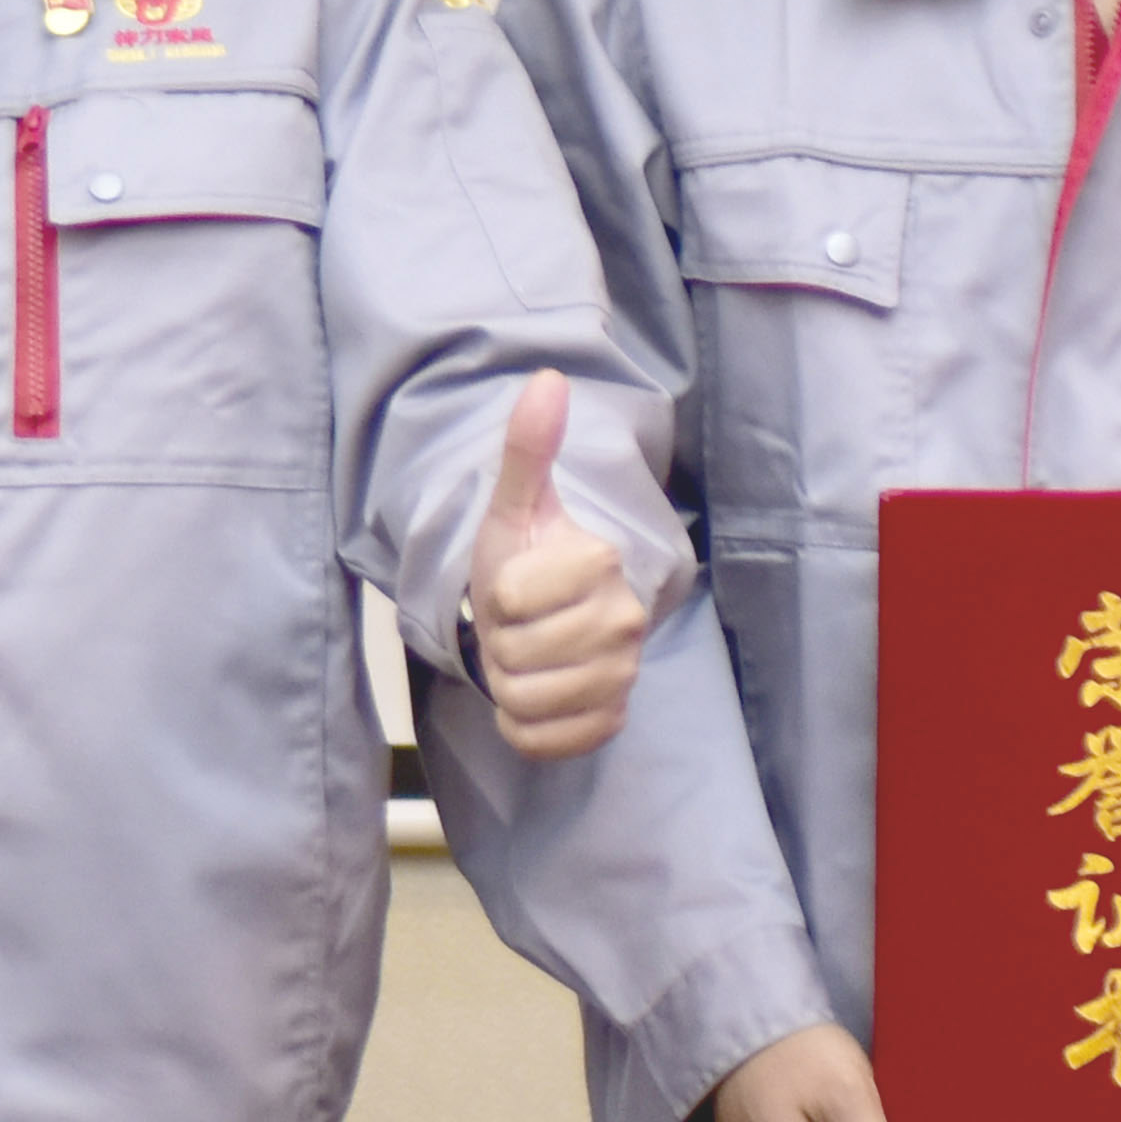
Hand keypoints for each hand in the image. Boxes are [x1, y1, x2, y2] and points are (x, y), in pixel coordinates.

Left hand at [461, 379, 649, 757]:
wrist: (542, 618)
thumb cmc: (524, 557)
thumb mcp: (513, 505)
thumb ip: (527, 448)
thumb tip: (547, 380)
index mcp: (601, 561)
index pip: (508, 598)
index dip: (495, 595)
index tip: (513, 585)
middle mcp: (625, 619)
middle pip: (516, 653)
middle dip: (499, 643)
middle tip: (517, 625)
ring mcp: (624, 675)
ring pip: (526, 699)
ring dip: (509, 683)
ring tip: (526, 655)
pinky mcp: (611, 721)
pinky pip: (544, 741)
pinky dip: (524, 726)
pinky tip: (538, 695)